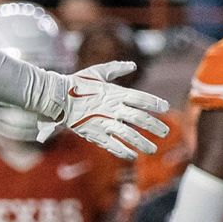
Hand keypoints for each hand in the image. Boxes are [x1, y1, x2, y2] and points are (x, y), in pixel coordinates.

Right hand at [37, 61, 170, 159]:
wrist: (56, 98)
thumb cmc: (77, 83)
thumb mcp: (97, 72)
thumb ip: (116, 69)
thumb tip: (132, 65)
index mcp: (115, 93)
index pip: (141, 98)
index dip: (154, 103)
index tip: (165, 107)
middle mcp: (112, 108)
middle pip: (139, 118)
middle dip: (154, 126)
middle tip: (165, 133)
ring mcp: (104, 122)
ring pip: (128, 135)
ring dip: (142, 143)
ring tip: (153, 150)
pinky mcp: (94, 133)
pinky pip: (112, 144)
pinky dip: (123, 151)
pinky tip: (132, 156)